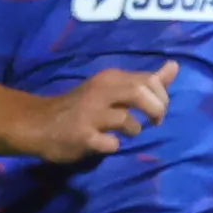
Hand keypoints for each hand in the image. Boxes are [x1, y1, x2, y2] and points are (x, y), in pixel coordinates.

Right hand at [27, 64, 174, 164]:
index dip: (162, 96)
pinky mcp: (82, 136)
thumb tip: (175, 66)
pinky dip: (112, 145)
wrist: (38, 124)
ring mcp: (91, 115)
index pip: (149, 80)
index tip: (157, 109)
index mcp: (110, 78)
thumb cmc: (81, 106)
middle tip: (154, 122)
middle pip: (141, 93)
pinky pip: (109, 143)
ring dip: (134, 129)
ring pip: (127, 119)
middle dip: (155, 110)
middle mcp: (101, 92)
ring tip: (126, 133)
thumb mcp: (112, 88)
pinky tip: (104, 143)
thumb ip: (144, 80)